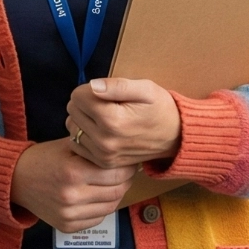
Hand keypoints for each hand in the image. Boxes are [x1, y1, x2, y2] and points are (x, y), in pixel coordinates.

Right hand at [10, 138, 136, 233]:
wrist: (16, 180)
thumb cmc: (43, 159)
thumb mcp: (68, 146)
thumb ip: (94, 150)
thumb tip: (123, 153)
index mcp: (73, 172)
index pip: (116, 174)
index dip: (127, 168)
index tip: (129, 163)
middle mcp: (71, 196)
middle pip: (116, 192)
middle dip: (126, 181)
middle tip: (126, 173)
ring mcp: (69, 214)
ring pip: (110, 207)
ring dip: (116, 195)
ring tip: (113, 184)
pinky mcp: (67, 226)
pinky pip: (97, 219)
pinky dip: (102, 208)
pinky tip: (97, 197)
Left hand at [65, 76, 180, 168]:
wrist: (176, 138)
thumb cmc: (160, 109)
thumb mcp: (146, 89)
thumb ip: (117, 86)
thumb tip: (93, 86)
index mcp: (113, 120)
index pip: (78, 96)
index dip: (90, 89)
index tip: (106, 92)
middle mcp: (104, 140)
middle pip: (72, 110)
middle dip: (85, 103)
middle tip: (107, 104)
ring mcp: (103, 155)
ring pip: (72, 126)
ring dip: (83, 119)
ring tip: (103, 117)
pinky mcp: (103, 163)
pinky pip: (76, 144)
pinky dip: (83, 135)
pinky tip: (99, 130)